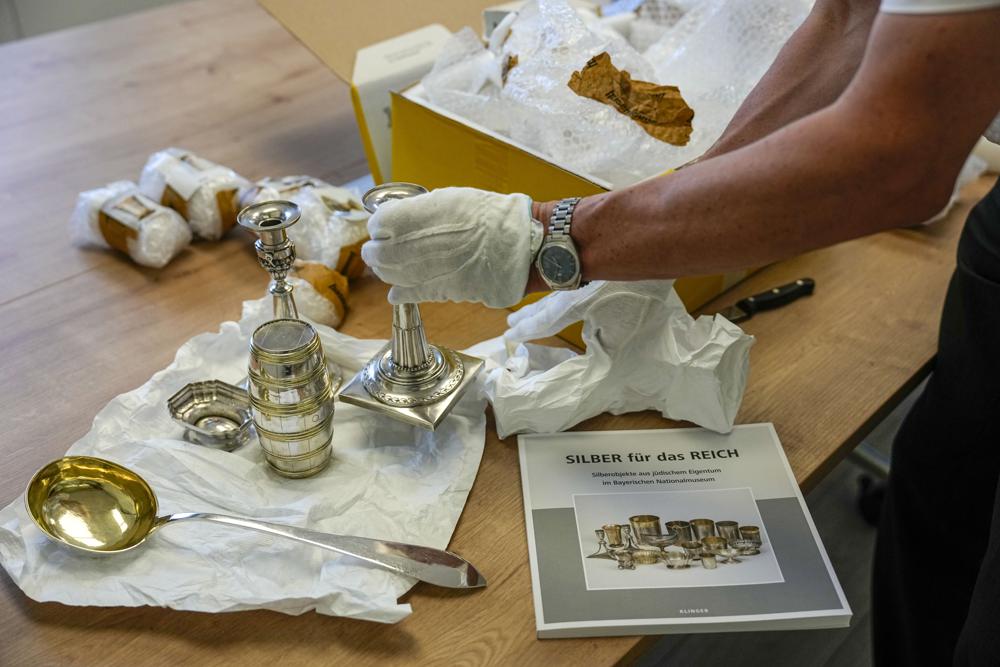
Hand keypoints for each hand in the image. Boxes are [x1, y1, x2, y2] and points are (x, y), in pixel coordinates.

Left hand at [361, 187, 541, 307]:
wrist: (525, 242)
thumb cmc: (492, 215)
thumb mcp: (454, 198)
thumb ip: (422, 210)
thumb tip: (394, 221)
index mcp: (432, 212)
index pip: (384, 223)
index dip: (377, 226)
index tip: (378, 228)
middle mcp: (431, 240)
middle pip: (384, 252)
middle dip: (374, 253)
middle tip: (373, 251)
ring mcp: (439, 267)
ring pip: (395, 275)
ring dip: (385, 272)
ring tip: (384, 268)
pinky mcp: (450, 288)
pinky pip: (416, 293)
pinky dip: (401, 293)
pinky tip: (395, 292)